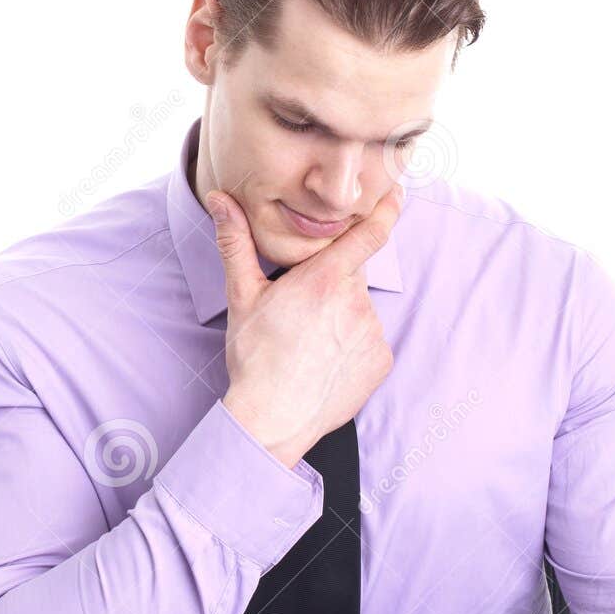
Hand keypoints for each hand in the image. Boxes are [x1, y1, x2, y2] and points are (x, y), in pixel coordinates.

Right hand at [207, 183, 403, 466]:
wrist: (273, 419)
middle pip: (352, 276)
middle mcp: (356, 302)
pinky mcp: (381, 361)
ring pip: (359, 310)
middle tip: (300, 311)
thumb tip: (217, 196)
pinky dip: (351, 346)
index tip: (396, 193)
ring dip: (340, 317)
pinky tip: (324, 362)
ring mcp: (373, 333)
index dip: (385, 210)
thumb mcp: (242, 296)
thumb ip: (236, 241)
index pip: (368, 234)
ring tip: (308, 343)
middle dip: (331, 283)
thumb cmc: (254, 357)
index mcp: (324, 279)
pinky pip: (369, 341)